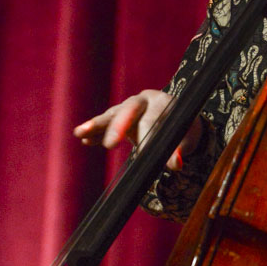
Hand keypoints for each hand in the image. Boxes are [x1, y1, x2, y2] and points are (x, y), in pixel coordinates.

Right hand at [73, 89, 202, 170]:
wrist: (176, 118)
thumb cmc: (183, 130)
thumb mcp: (186, 139)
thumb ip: (180, 150)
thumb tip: (176, 164)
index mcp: (162, 103)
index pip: (153, 119)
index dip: (148, 136)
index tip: (142, 155)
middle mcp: (144, 101)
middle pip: (128, 110)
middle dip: (118, 127)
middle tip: (110, 145)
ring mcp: (129, 107)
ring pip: (112, 114)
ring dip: (96, 124)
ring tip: (80, 133)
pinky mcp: (119, 116)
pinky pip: (105, 122)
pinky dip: (95, 131)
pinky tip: (84, 139)